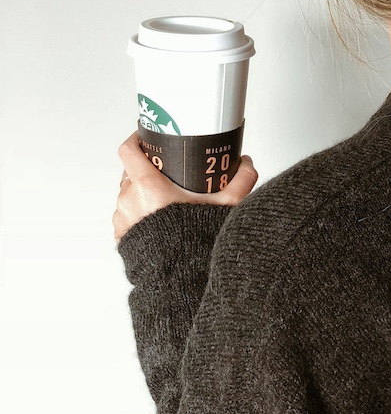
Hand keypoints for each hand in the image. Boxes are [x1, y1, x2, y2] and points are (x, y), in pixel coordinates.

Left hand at [113, 131, 258, 244]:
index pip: (129, 150)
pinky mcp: (121, 235)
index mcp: (148, 186)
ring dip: (142, 193)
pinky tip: (158, 219)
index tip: (146, 136)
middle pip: (131, 172)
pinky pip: (126, 216)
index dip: (136, 138)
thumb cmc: (195, 242)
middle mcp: (129, 199)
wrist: (180, 277)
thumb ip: (240, 181)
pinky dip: (138, 213)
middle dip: (147, 169)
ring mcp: (122, 218)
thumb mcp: (226, 206)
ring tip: (165, 199)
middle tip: (167, 173)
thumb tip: (246, 164)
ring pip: (128, 195)